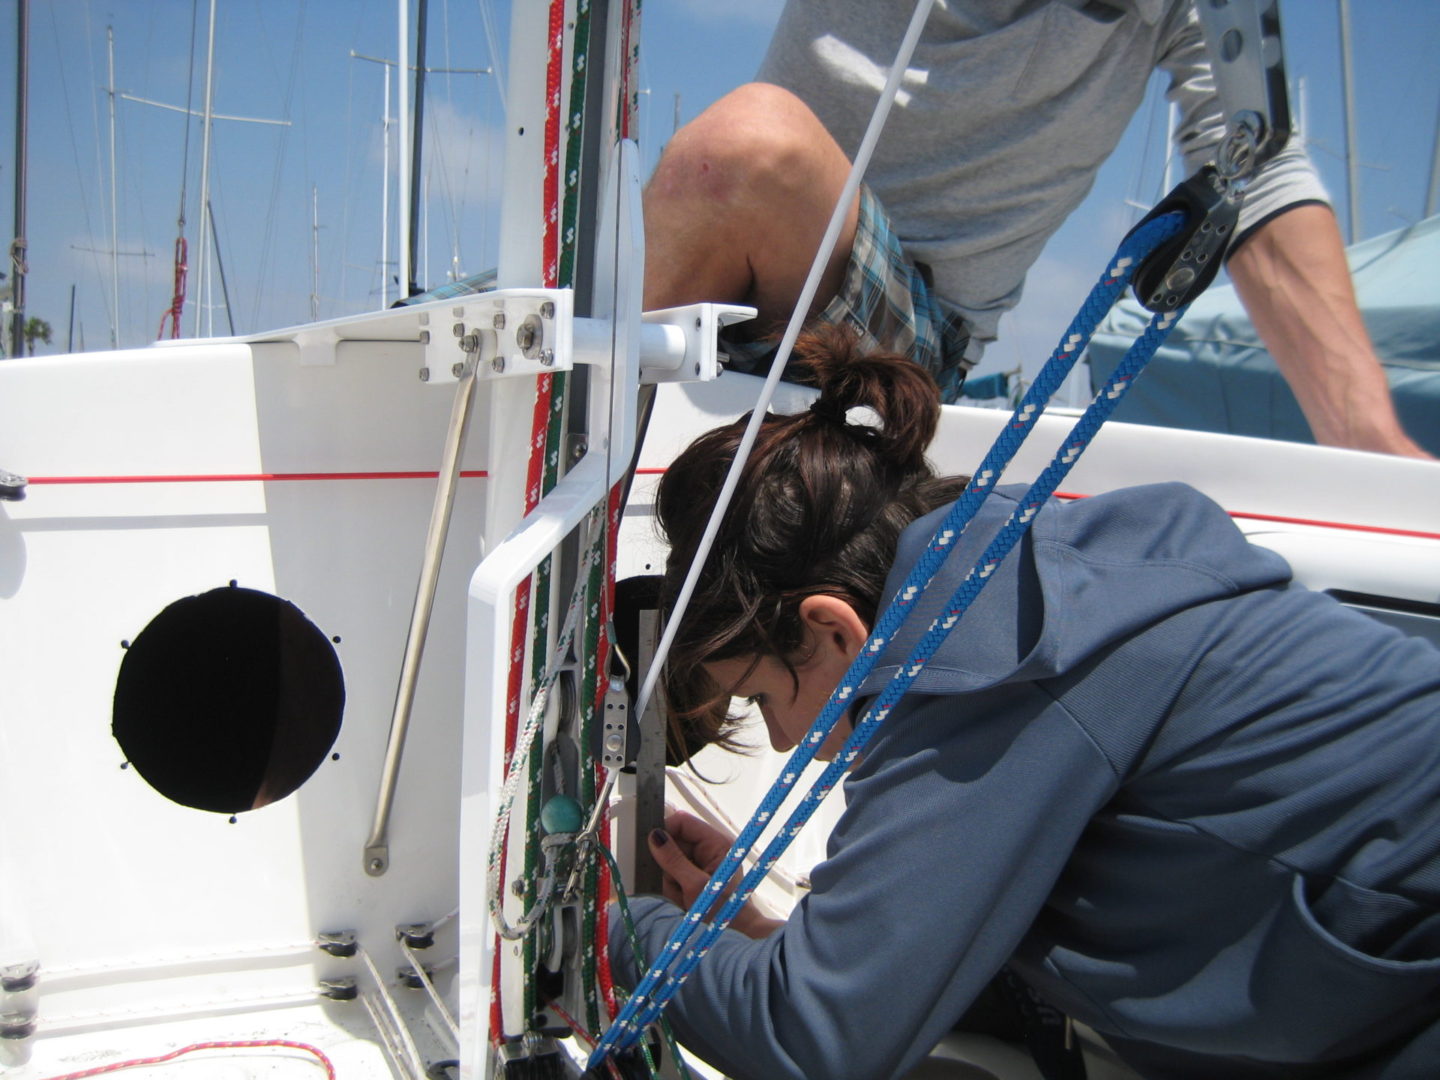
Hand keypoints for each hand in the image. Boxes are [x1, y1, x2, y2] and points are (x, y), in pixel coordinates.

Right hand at [647, 811, 783, 939]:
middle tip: (675, 885)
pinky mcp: (695, 875)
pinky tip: (681, 899)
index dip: (665, 832)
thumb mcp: (695, 886)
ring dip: (669, 880)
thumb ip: (674, 860)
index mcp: (716, 843)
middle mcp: (709, 848)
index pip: (683, 822)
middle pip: (673, 842)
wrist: (736, 935)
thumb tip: (654, 836)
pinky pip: (673, 874)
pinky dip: (672, 887)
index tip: (652, 851)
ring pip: (669, 861)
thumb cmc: (721, 910)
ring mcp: (702, 862)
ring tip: (681, 897)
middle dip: (667, 865)